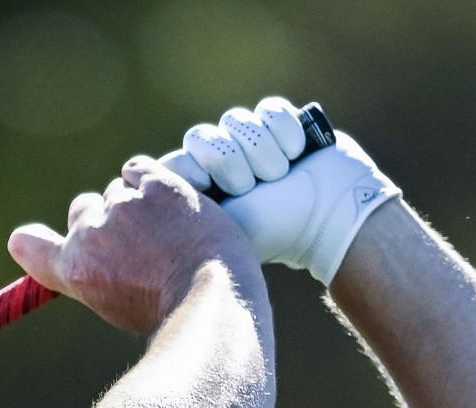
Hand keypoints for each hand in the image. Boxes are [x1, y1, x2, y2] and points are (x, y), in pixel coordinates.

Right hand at [7, 155, 255, 335]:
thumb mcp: (117, 308)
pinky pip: (138, 168)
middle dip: (104, 218)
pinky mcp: (156, 185)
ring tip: (166, 230)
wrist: (209, 295)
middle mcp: (90, 234)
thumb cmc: (169, 311)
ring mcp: (123, 206)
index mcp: (75, 270)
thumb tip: (87, 267)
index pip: (30, 247)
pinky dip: (149, 179)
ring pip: (119, 190)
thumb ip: (94, 279)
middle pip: (83, 208)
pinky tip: (166, 199)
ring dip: (136, 202)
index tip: (25, 240)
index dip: (32, 241)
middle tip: (137, 240)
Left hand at [158, 97, 400, 285]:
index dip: (188, 169)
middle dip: (228, 162)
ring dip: (260, 151)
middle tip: (249, 187)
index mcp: (200, 189)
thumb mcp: (222, 226)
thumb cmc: (275, 229)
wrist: (330, 218)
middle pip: (201, 137)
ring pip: (235, 121)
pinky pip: (268, 109)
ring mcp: (250, 141)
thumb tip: (145, 198)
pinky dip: (283, 131)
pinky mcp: (280, 123)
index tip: (205, 186)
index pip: (174, 162)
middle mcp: (221, 162)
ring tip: (278, 176)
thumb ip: (183, 213)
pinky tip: (296, 153)